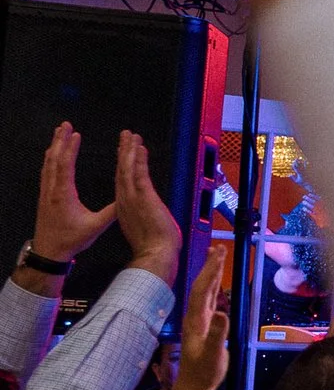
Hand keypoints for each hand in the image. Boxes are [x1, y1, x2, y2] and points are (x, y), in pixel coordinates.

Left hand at [30, 122, 114, 262]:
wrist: (49, 252)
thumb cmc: (72, 240)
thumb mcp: (95, 227)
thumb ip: (112, 212)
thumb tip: (129, 199)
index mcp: (64, 194)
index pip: (66, 165)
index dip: (71, 148)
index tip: (76, 134)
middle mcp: (52, 189)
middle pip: (53, 159)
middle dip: (60, 140)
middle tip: (65, 125)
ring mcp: (46, 192)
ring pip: (48, 164)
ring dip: (54, 147)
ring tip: (59, 134)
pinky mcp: (44, 197)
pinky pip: (46, 172)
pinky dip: (50, 159)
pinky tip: (52, 156)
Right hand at [113, 133, 181, 286]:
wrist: (155, 254)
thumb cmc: (152, 246)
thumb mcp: (144, 227)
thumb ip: (141, 216)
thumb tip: (147, 213)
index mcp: (125, 207)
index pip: (122, 181)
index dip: (122, 165)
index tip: (123, 152)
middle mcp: (125, 199)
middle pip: (122, 170)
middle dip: (123, 151)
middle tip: (125, 135)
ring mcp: (133, 197)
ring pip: (128, 168)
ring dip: (129, 150)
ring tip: (129, 135)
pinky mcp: (143, 197)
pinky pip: (139, 173)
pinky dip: (138, 160)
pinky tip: (139, 148)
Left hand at [166, 256, 227, 389]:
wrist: (193, 386)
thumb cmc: (204, 372)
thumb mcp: (214, 354)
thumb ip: (218, 334)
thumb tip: (224, 313)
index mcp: (197, 319)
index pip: (204, 289)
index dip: (211, 270)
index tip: (219, 253)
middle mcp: (196, 317)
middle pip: (203, 286)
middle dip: (210, 267)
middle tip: (218, 248)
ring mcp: (199, 322)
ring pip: (205, 292)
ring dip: (211, 275)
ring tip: (216, 260)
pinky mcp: (205, 327)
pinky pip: (210, 302)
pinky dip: (214, 289)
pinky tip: (217, 286)